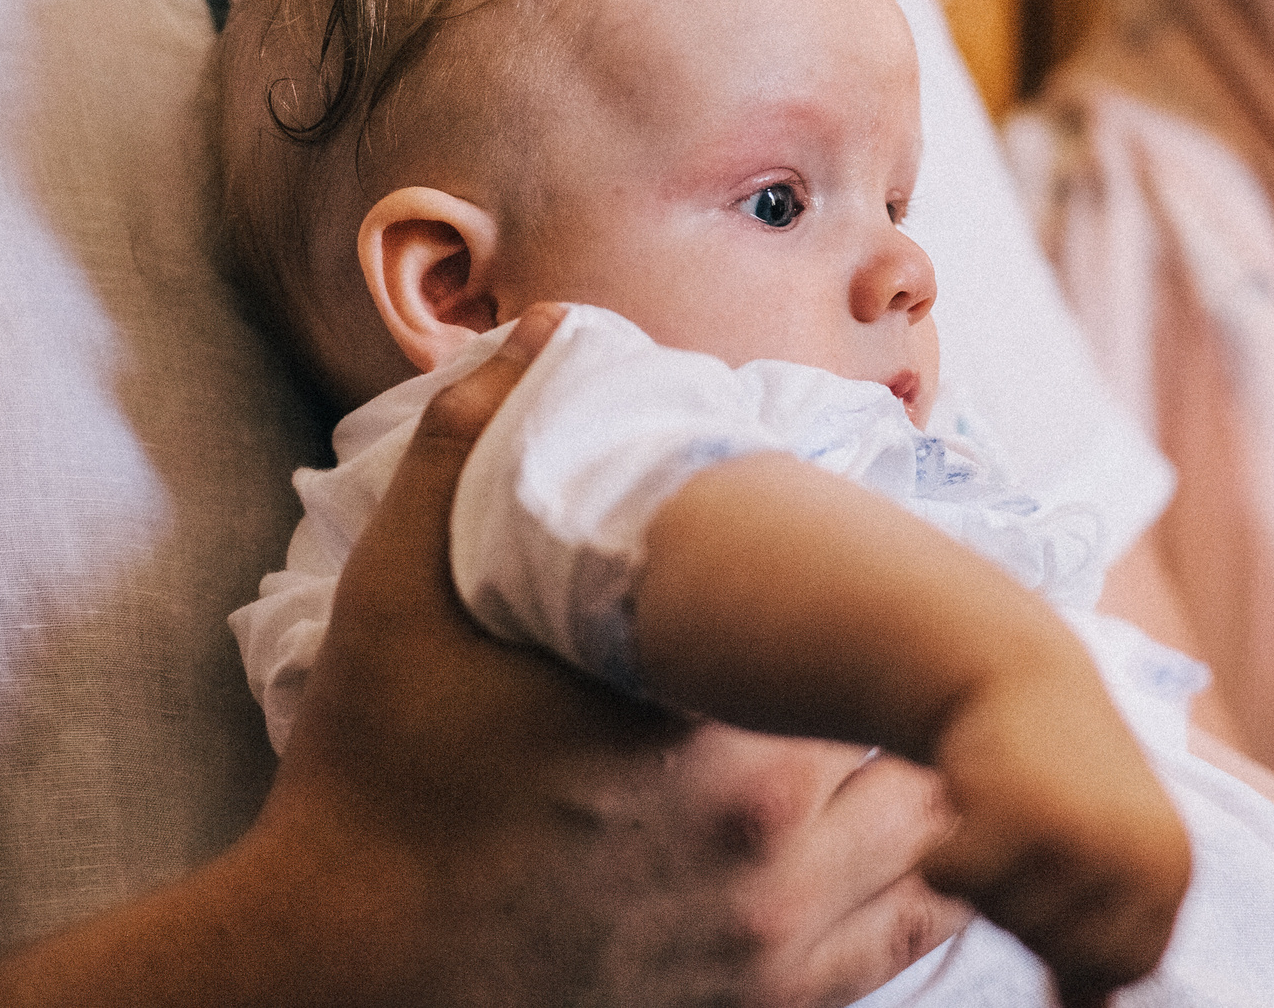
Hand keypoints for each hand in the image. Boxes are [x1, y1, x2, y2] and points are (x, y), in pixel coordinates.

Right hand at [251, 303, 970, 1005]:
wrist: (343, 979)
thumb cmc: (375, 787)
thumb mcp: (399, 597)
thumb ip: (469, 449)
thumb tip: (542, 331)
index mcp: (706, 718)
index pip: (866, 625)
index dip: (878, 581)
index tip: (861, 551)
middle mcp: (768, 832)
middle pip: (914, 722)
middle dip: (908, 666)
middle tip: (893, 617)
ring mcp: (775, 933)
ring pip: (931, 826)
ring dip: (925, 762)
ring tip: (906, 707)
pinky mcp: (764, 1004)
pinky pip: (906, 934)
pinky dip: (930, 873)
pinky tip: (917, 822)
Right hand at [915, 655, 1191, 1007]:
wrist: (1010, 665)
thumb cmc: (1055, 772)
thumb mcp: (1104, 853)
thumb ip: (1103, 936)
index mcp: (1173, 867)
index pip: (1126, 967)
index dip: (1078, 933)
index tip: (1063, 867)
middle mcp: (1140, 853)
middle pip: (1061, 951)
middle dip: (1027, 908)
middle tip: (1027, 829)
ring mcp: (1080, 831)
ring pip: (1005, 920)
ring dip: (987, 877)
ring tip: (1005, 808)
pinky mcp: (1014, 807)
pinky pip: (954, 883)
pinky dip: (942, 856)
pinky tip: (965, 801)